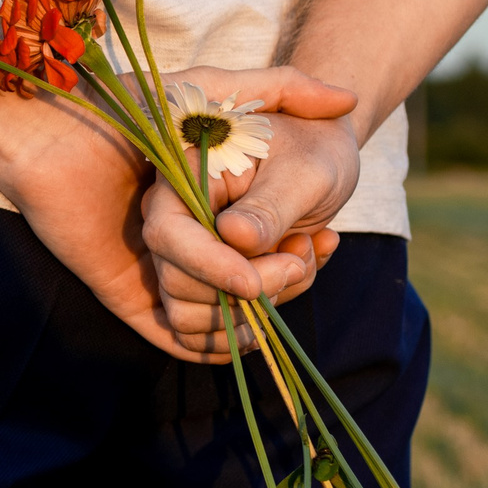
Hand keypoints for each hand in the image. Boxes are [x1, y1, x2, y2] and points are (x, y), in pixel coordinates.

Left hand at [0, 61, 353, 363]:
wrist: (47, 129)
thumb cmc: (127, 104)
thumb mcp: (214, 90)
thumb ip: (281, 87)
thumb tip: (346, 101)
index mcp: (205, 208)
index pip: (265, 250)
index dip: (299, 251)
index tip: (323, 238)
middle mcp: (185, 244)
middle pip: (252, 290)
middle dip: (286, 281)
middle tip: (305, 257)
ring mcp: (157, 272)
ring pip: (223, 318)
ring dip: (256, 313)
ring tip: (277, 273)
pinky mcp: (129, 296)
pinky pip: (181, 339)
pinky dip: (217, 344)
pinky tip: (247, 325)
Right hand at [139, 74, 360, 356]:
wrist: (319, 159)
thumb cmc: (312, 153)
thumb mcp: (305, 172)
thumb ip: (270, 205)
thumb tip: (235, 237)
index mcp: (183, 181)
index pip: (168, 234)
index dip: (206, 265)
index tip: (253, 284)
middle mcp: (172, 222)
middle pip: (177, 284)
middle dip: (244, 290)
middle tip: (300, 260)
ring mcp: (183, 259)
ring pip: (190, 317)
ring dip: (256, 310)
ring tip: (302, 261)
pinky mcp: (202, 286)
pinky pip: (206, 334)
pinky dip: (255, 326)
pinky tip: (293, 284)